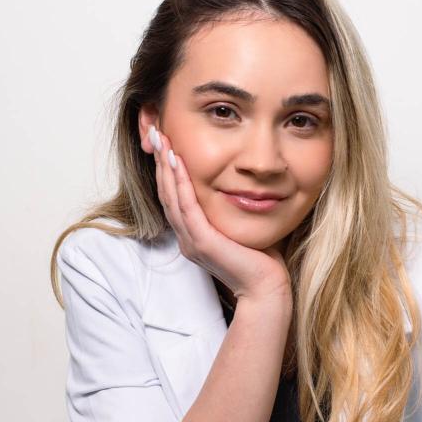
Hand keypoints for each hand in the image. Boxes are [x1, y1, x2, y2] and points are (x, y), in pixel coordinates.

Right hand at [148, 127, 291, 304]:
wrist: (266, 289)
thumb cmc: (260, 260)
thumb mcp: (240, 227)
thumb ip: (231, 209)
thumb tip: (238, 185)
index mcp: (193, 236)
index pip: (174, 197)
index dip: (166, 169)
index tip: (165, 141)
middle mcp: (187, 239)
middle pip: (165, 193)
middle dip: (160, 160)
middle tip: (155, 132)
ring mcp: (192, 242)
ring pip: (171, 198)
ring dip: (164, 166)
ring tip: (161, 139)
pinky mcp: (202, 243)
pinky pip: (186, 208)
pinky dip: (180, 183)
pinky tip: (177, 162)